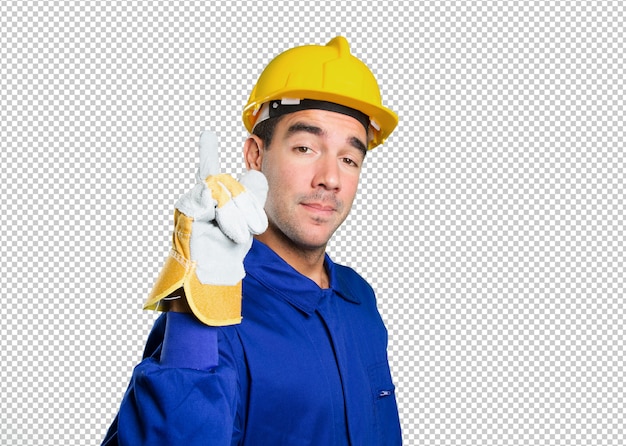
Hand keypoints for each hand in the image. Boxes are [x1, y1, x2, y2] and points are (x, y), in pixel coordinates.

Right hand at [144, 131, 267, 325]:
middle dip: (248, 203)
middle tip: (257, 228)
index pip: (209, 170)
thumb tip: (255, 175)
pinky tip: (230, 232)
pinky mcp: (185, 214)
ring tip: (242, 235)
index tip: (207, 132)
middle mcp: (197, 200)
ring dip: (238, 213)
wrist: (213, 283)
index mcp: (210, 202)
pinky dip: (225, 214)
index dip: (207, 151)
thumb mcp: (245, 225)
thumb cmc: (225, 258)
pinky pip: (210, 198)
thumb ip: (249, 201)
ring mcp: (189, 206)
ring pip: (222, 188)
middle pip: (228, 182)